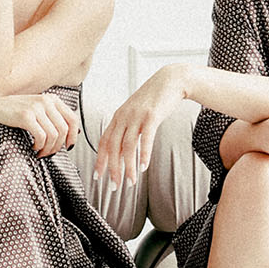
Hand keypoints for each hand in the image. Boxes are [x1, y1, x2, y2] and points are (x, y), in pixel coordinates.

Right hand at [0, 92, 77, 156]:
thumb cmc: (17, 111)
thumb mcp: (39, 108)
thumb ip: (54, 116)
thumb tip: (74, 132)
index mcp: (52, 99)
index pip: (72, 119)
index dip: (73, 135)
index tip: (68, 146)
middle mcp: (46, 101)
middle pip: (63, 130)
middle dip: (58, 146)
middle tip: (49, 153)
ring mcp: (36, 108)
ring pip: (53, 135)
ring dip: (48, 149)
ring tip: (40, 152)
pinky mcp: (26, 116)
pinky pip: (41, 137)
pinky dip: (39, 146)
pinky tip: (33, 147)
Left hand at [93, 63, 189, 190]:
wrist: (170, 81)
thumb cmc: (154, 99)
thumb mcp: (135, 112)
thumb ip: (127, 127)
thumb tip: (121, 148)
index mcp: (118, 117)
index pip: (104, 142)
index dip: (100, 160)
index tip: (98, 176)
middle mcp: (124, 117)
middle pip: (113, 147)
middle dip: (112, 169)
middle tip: (114, 186)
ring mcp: (137, 116)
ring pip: (127, 146)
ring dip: (128, 167)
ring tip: (130, 182)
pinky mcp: (151, 116)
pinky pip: (145, 139)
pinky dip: (143, 155)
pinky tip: (143, 167)